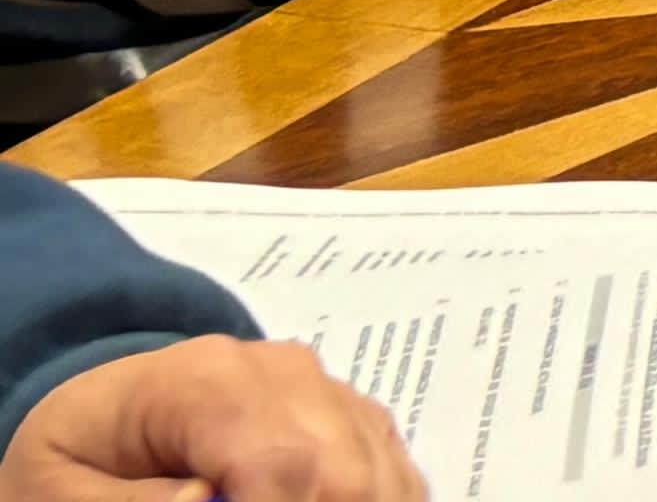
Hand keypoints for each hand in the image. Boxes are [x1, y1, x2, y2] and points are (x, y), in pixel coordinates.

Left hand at [3, 335, 423, 501]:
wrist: (106, 411)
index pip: (278, 455)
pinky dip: (377, 498)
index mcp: (200, 381)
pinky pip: (389, 466)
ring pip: (378, 468)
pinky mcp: (349, 415)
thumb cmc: (82, 457)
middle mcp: (280, 372)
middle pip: (343, 466)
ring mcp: (323, 388)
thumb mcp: (64, 493)